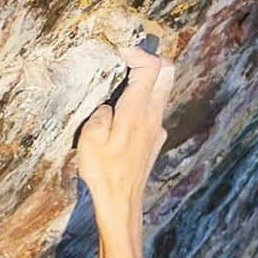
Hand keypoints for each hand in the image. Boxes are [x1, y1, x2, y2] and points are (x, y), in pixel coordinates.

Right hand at [76, 45, 174, 219]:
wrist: (121, 205)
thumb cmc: (105, 174)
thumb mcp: (90, 140)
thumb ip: (100, 114)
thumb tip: (107, 106)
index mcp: (137, 112)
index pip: (150, 67)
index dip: (137, 52)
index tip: (120, 52)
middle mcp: (153, 118)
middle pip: (167, 74)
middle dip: (151, 59)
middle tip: (130, 60)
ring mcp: (157, 130)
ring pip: (162, 92)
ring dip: (148, 80)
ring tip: (125, 82)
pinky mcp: (155, 142)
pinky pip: (154, 112)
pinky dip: (144, 102)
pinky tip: (125, 112)